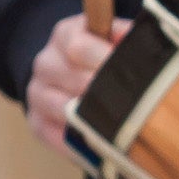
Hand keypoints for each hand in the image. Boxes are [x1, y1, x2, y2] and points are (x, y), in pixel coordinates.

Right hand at [26, 14, 127, 160]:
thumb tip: (137, 38)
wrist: (62, 70)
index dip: (106, 59)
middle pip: (77, 81)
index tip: (133, 68)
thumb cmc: (100, 49)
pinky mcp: (37, 123)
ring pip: (67, 111)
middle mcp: (45, 64)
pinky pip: (60, 138)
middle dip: (110, 91)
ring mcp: (37, 95)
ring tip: (129, 123)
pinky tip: (109, 146)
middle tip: (141, 101)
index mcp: (65, 35)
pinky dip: (85, 144)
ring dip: (98, 118)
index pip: (79, 47)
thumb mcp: (111, 32)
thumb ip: (126, 33)